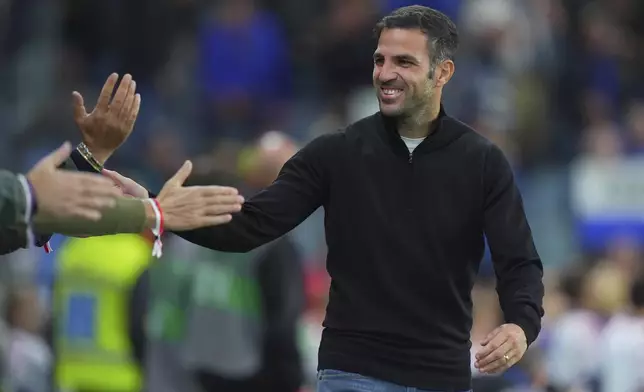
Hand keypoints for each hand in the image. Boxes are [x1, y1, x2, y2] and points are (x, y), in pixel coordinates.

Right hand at [27, 142, 121, 220]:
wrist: (26, 197)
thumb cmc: (35, 180)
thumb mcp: (46, 164)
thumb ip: (58, 154)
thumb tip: (67, 143)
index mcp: (71, 178)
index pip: (90, 179)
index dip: (102, 181)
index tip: (111, 182)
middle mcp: (75, 190)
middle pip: (95, 190)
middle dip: (108, 192)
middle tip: (120, 194)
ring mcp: (73, 201)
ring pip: (92, 202)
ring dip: (103, 203)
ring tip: (113, 204)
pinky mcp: (67, 212)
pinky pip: (82, 214)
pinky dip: (90, 215)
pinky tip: (98, 217)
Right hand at [73, 73, 140, 163]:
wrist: (99, 150)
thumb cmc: (88, 133)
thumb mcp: (80, 120)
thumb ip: (77, 106)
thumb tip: (75, 92)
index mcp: (98, 115)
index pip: (105, 96)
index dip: (110, 85)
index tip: (115, 75)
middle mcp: (110, 119)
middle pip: (119, 99)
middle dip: (124, 86)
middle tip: (128, 76)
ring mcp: (120, 124)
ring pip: (127, 106)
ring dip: (131, 93)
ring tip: (133, 83)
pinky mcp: (127, 128)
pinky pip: (133, 115)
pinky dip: (136, 105)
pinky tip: (137, 96)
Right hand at [104, 161, 244, 230]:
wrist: (156, 213)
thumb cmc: (164, 198)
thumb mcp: (173, 183)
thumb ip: (183, 173)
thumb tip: (188, 162)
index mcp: (194, 191)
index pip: (213, 190)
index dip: (225, 191)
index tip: (235, 191)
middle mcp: (198, 201)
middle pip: (218, 199)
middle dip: (231, 199)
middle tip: (242, 199)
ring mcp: (197, 211)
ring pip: (217, 209)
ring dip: (229, 208)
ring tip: (239, 208)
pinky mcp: (195, 222)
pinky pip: (210, 220)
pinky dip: (220, 219)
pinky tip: (229, 218)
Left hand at [474, 323, 526, 374]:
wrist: (524, 333)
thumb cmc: (509, 330)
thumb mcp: (499, 329)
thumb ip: (490, 336)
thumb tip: (481, 344)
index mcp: (506, 334)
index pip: (494, 345)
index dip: (485, 352)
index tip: (477, 356)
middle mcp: (512, 344)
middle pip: (498, 355)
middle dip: (486, 361)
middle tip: (477, 364)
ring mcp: (516, 352)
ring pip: (502, 362)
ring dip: (491, 367)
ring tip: (482, 369)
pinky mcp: (518, 358)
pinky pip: (507, 366)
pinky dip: (498, 369)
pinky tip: (490, 371)